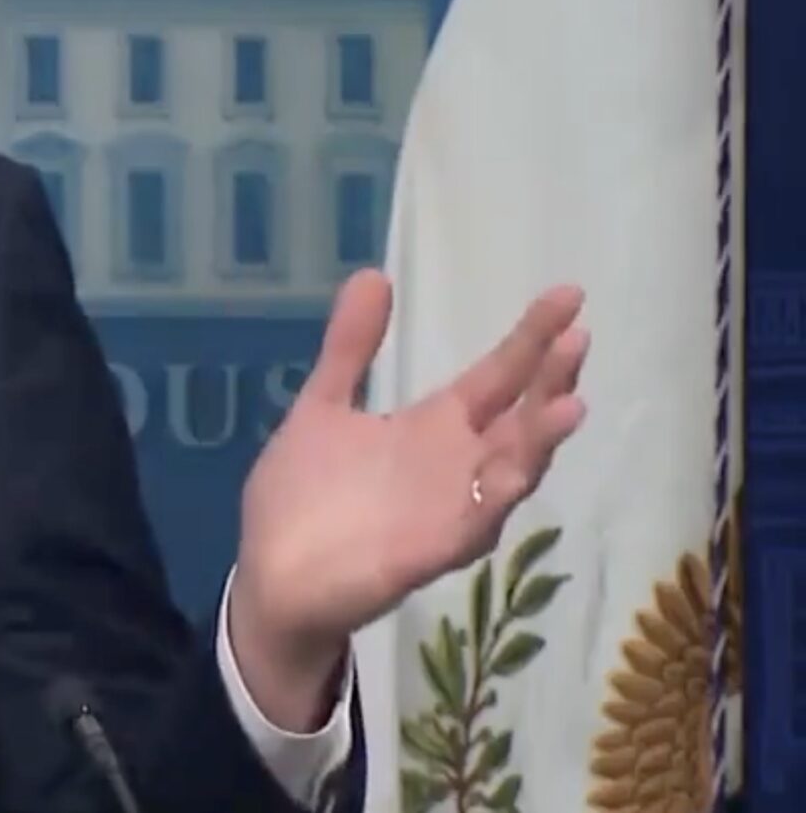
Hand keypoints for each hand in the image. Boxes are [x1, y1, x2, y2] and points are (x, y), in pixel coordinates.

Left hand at [228, 270, 588, 723]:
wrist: (272, 576)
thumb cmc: (305, 495)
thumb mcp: (324, 406)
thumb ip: (351, 348)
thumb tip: (373, 274)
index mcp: (433, 429)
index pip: (495, 377)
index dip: (530, 338)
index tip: (568, 295)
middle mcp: (456, 466)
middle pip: (518, 418)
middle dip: (549, 380)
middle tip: (578, 336)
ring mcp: (450, 510)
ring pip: (511, 472)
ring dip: (539, 441)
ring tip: (570, 402)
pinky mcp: (429, 552)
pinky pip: (473, 526)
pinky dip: (492, 501)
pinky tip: (510, 475)